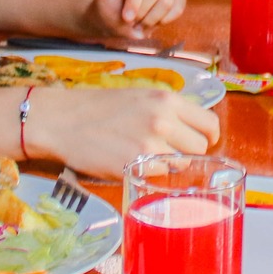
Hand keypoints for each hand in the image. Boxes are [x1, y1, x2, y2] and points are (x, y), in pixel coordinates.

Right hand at [26, 87, 218, 176]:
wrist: (62, 120)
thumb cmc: (98, 108)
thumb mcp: (140, 97)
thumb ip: (168, 111)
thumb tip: (192, 128)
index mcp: (167, 99)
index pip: (210, 123)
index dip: (206, 136)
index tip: (197, 142)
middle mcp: (163, 120)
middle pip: (200, 147)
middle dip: (189, 153)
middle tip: (169, 153)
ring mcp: (150, 145)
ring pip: (183, 165)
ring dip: (170, 165)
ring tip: (148, 158)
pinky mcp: (136, 166)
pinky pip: (161, 177)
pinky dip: (152, 175)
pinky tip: (136, 165)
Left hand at [90, 0, 184, 35]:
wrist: (118, 17)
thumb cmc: (109, 3)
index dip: (134, 1)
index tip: (126, 17)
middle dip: (142, 12)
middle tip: (131, 21)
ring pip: (167, 1)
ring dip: (152, 19)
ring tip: (139, 22)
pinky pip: (177, 7)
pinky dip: (164, 20)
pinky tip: (152, 21)